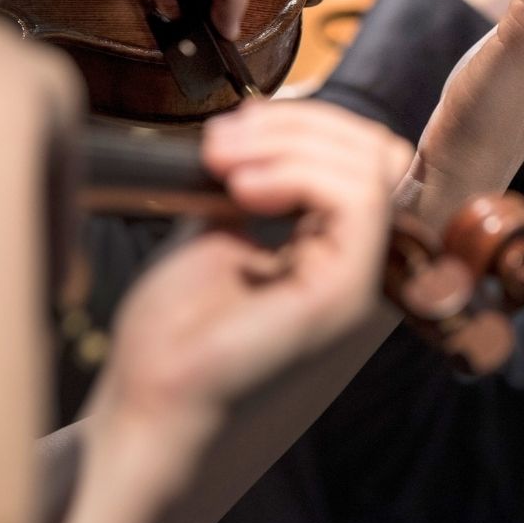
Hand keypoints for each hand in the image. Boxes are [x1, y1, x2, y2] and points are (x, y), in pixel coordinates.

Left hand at [88, 100, 410, 445]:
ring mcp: (358, 278)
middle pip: (376, 151)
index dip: (306, 124)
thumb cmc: (174, 334)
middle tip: (223, 139)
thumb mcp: (215, 230)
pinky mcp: (346, 292)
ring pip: (371, 166)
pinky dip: (300, 172)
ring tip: (223, 159)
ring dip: (291, 142)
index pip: (363, 156)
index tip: (233, 127)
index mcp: (333, 248)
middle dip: (299, 123)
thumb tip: (262, 124)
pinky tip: (244, 186)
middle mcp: (358, 262)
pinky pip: (358, 201)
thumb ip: (252, 184)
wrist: (147, 399)